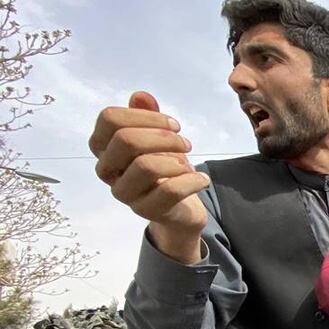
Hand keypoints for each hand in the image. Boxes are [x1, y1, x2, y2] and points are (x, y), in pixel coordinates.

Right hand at [89, 91, 208, 263]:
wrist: (178, 209)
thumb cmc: (163, 168)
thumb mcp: (156, 139)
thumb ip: (147, 116)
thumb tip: (141, 96)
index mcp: (104, 147)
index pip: (110, 119)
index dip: (145, 116)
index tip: (173, 124)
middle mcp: (107, 170)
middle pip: (126, 140)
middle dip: (163, 137)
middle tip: (185, 143)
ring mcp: (125, 193)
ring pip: (146, 166)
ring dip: (177, 160)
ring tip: (190, 163)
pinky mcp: (146, 211)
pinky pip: (170, 191)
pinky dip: (193, 181)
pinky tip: (202, 179)